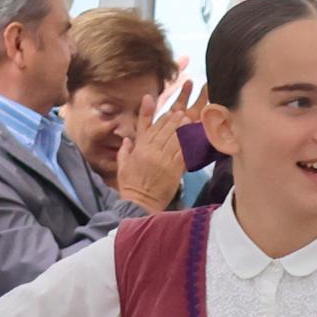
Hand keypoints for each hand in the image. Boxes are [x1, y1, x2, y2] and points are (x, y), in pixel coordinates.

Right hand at [113, 76, 196, 212]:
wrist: (140, 204)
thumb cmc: (130, 186)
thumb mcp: (122, 166)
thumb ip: (124, 150)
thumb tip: (126, 139)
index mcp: (140, 149)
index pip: (152, 128)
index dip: (163, 119)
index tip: (170, 112)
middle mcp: (152, 152)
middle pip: (166, 131)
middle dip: (175, 121)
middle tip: (182, 114)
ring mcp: (164, 160)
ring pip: (176, 139)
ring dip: (183, 129)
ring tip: (189, 121)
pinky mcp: (174, 170)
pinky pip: (184, 153)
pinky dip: (189, 144)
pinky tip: (194, 137)